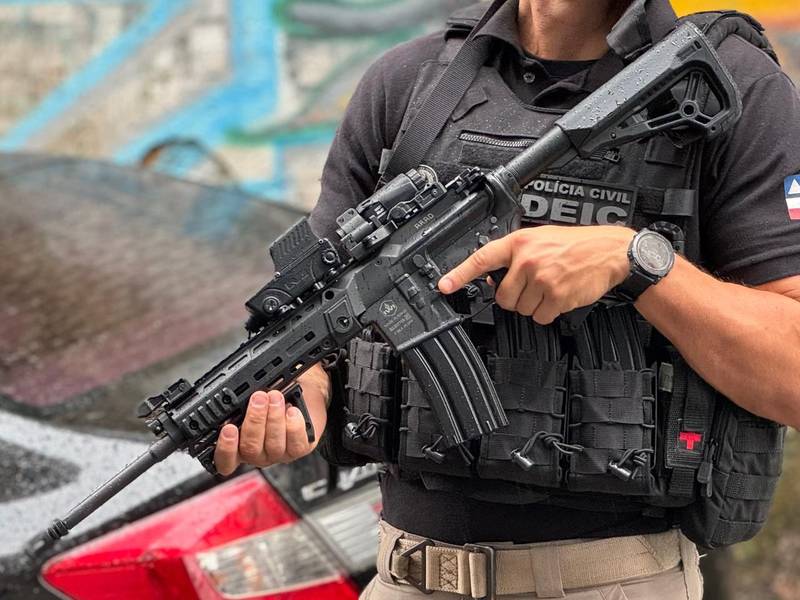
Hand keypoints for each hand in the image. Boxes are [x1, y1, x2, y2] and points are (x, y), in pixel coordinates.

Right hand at [213, 365, 329, 475]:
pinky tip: (293, 411)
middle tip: (259, 398)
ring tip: (276, 397)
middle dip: (254, 420)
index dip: (225, 448)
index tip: (228, 428)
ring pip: (273, 445)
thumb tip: (238, 394)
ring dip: (274, 418)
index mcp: (238, 445)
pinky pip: (296, 444)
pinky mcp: (298, 449)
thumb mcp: (254, 394)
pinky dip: (294, 426)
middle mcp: (257, 453)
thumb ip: (243, 401)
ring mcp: (278, 454)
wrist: (302, 394)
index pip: (225, 460)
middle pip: (250, 448)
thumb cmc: (274, 395)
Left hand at [438, 225, 634, 323]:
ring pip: (521, 309)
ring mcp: (542, 279)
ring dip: (533, 305)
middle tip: (532, 286)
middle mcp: (528, 260)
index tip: (444, 285)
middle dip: (514, 297)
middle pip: (502, 297)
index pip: (482, 259)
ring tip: (550, 287)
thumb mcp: (540, 239)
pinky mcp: (557, 296)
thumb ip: (515, 255)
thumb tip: (492, 278)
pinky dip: (548, 312)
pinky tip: (559, 296)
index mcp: (519, 243)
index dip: (460, 274)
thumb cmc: (575, 245)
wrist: (609, 251)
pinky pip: (540, 316)